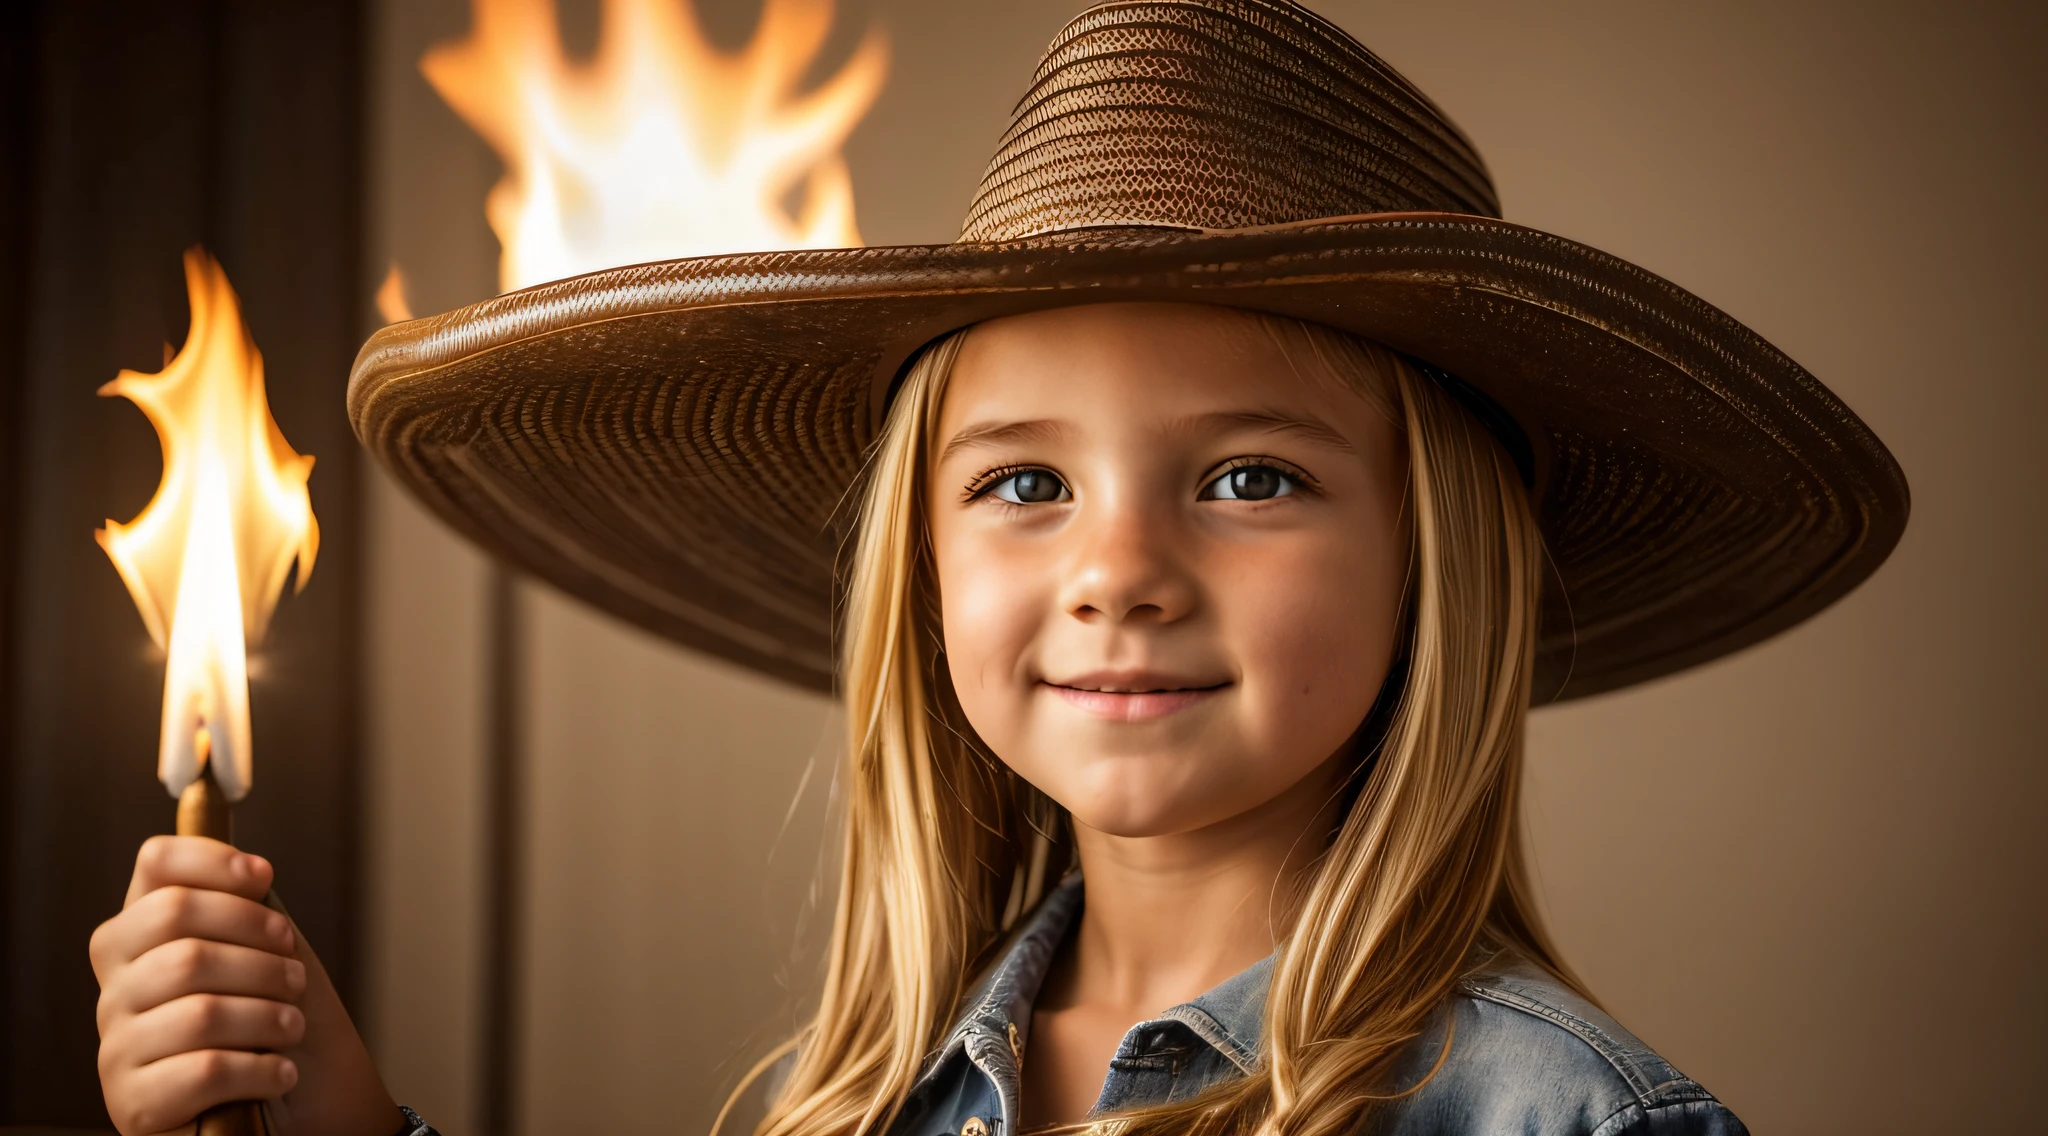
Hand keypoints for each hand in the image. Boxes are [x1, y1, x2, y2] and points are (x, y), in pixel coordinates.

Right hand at [92, 836, 400, 1135]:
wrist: (301, 1109)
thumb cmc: (278, 1023)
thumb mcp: (268, 955)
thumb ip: (247, 911)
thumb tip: (254, 869)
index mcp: (143, 938)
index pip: (156, 866)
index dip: (212, 861)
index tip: (264, 876)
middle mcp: (116, 987)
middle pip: (175, 925)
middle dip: (256, 943)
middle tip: (295, 974)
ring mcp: (117, 1046)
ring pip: (199, 1007)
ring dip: (268, 1014)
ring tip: (293, 1027)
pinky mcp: (133, 1103)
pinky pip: (204, 1070)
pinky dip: (260, 1069)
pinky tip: (281, 1072)